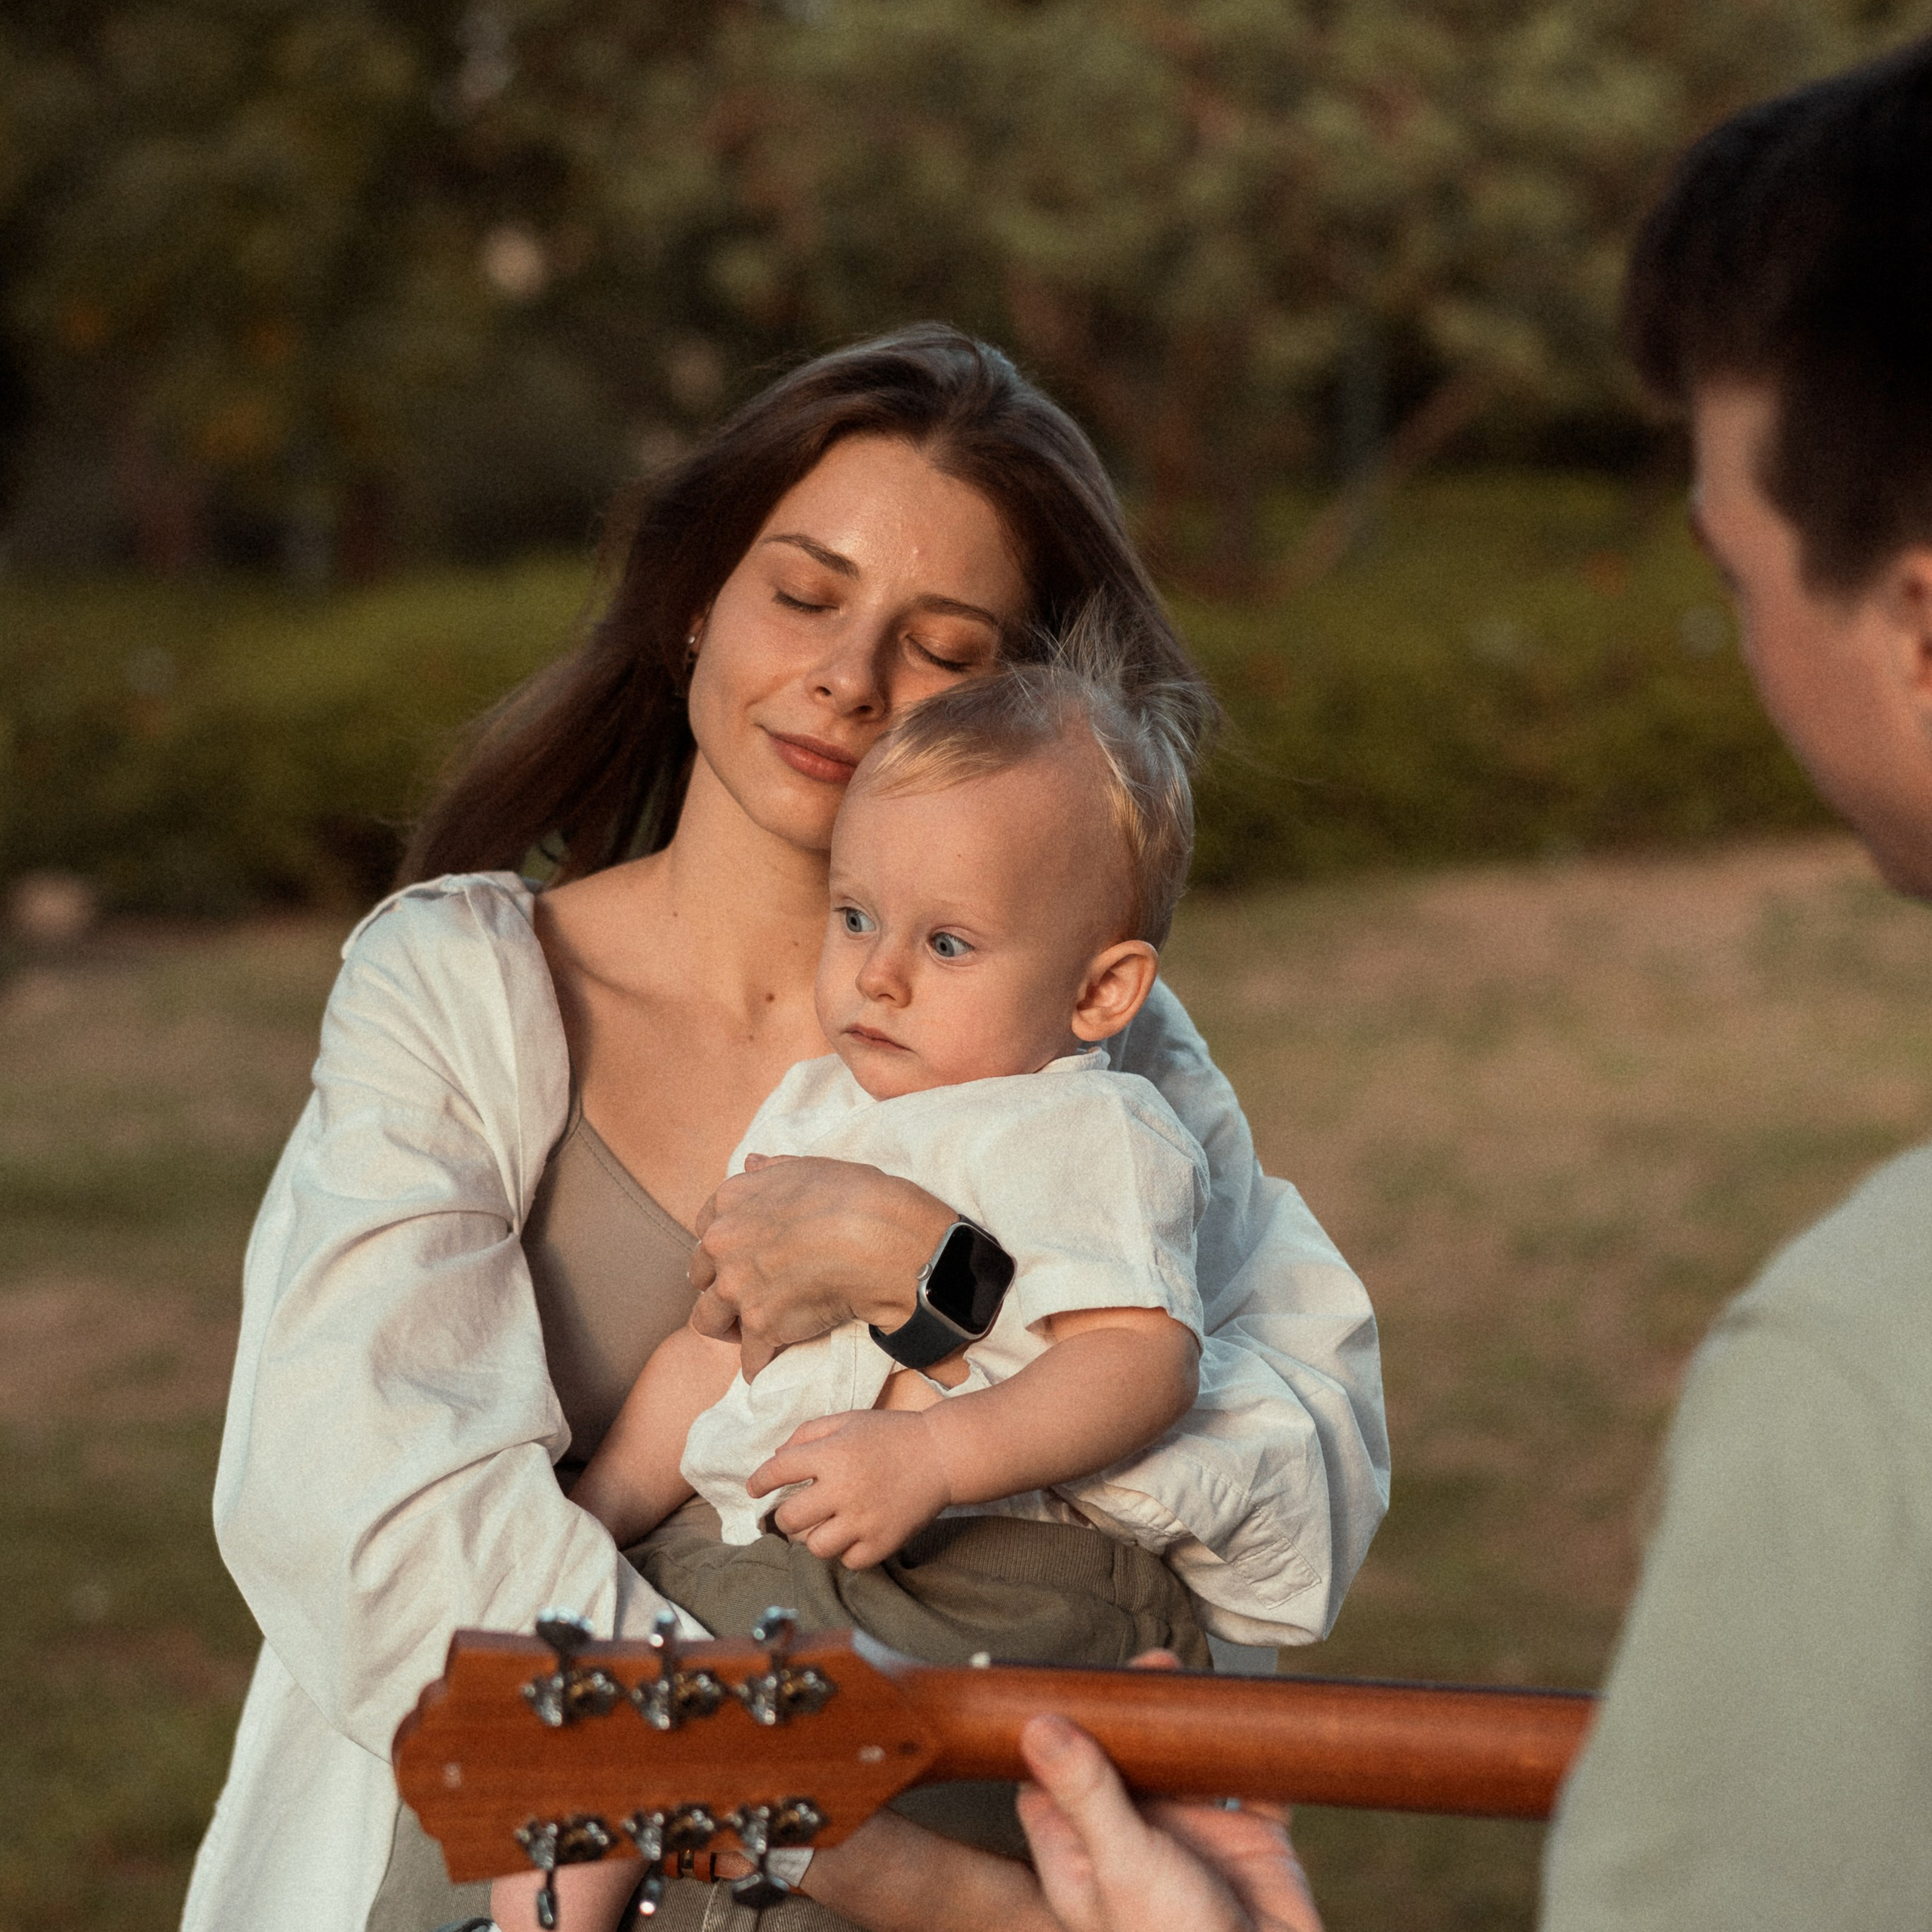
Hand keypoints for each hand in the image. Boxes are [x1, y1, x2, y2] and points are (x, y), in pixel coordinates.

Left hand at [687, 1154, 953, 1375]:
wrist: (877, 1236)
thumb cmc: (854, 1195)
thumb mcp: (810, 1166)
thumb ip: (773, 1170)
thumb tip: (751, 1163)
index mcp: (731, 1200)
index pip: (705, 1231)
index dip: (726, 1249)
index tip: (746, 1258)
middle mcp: (722, 1242)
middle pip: (702, 1277)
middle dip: (722, 1288)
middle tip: (754, 1296)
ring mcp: (736, 1286)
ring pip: (709, 1321)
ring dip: (732, 1330)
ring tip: (757, 1335)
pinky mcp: (760, 1325)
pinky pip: (750, 1359)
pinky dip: (762, 1365)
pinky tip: (776, 1364)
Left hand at [748, 1409, 950, 1566]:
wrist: (941, 1455)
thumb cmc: (892, 1434)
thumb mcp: (848, 1420)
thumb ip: (808, 1434)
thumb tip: (777, 1457)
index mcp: (832, 1455)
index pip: (778, 1471)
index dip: (759, 1481)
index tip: (754, 1489)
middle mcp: (843, 1490)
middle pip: (789, 1518)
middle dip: (785, 1515)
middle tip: (795, 1511)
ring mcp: (863, 1520)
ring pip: (815, 1546)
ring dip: (813, 1536)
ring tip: (823, 1525)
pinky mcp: (883, 1542)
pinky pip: (848, 1561)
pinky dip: (845, 1551)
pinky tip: (851, 1535)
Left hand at [1015, 1653, 1323, 1931]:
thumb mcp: (1122, 1864)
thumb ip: (1084, 1794)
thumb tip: (1035, 1723)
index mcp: (1086, 1854)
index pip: (1053, 1777)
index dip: (1057, 1729)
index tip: (1066, 1679)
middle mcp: (1136, 1840)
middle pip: (1123, 1755)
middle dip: (1133, 1710)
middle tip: (1149, 1666)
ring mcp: (1194, 1837)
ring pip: (1186, 1758)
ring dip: (1192, 1719)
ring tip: (1191, 1677)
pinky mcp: (1252, 1839)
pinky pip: (1255, 1777)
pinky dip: (1258, 1744)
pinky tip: (1254, 1712)